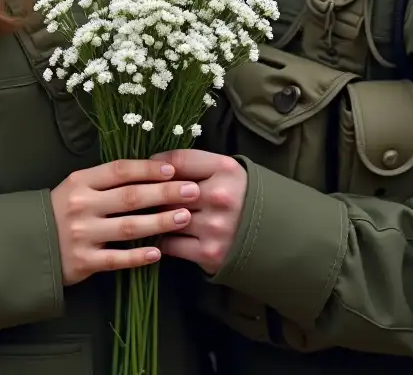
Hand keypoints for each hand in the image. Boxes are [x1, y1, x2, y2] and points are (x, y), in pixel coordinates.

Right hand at [50, 159, 199, 285]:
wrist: (28, 244)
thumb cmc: (61, 211)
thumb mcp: (77, 187)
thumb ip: (105, 181)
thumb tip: (150, 173)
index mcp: (81, 181)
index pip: (120, 170)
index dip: (148, 169)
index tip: (174, 170)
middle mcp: (82, 205)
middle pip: (130, 197)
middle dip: (165, 193)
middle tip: (192, 191)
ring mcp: (82, 234)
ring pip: (128, 227)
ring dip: (160, 222)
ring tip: (184, 217)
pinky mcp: (83, 261)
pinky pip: (116, 258)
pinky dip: (138, 256)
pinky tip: (159, 252)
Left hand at [152, 149, 246, 274]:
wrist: (273, 235)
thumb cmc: (241, 196)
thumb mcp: (226, 170)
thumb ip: (195, 164)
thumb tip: (154, 162)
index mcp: (225, 169)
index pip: (178, 160)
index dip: (156, 163)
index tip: (147, 168)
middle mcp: (220, 196)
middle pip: (168, 190)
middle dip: (151, 193)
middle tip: (140, 194)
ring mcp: (215, 226)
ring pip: (166, 217)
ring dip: (156, 217)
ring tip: (149, 214)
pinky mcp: (209, 252)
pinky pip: (170, 243)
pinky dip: (163, 239)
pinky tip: (164, 234)